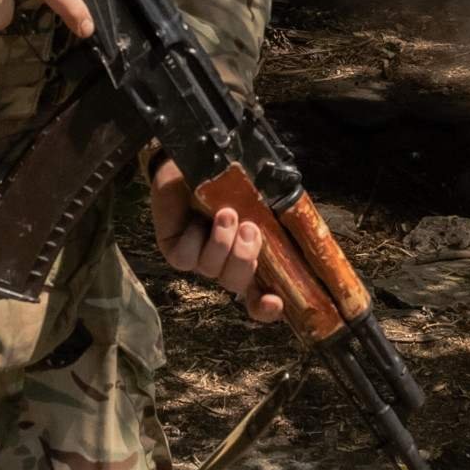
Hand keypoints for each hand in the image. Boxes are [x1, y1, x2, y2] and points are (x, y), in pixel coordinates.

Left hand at [150, 157, 285, 325]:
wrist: (191, 161)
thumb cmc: (228, 181)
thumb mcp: (257, 196)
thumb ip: (275, 213)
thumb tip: (293, 222)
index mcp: (247, 257)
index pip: (258, 296)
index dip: (266, 308)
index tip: (274, 302)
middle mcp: (224, 263)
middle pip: (237, 284)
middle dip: (245, 258)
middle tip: (249, 228)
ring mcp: (199, 260)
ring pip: (212, 270)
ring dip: (222, 242)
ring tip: (225, 214)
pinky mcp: (176, 252)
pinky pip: (187, 259)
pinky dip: (195, 238)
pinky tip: (196, 220)